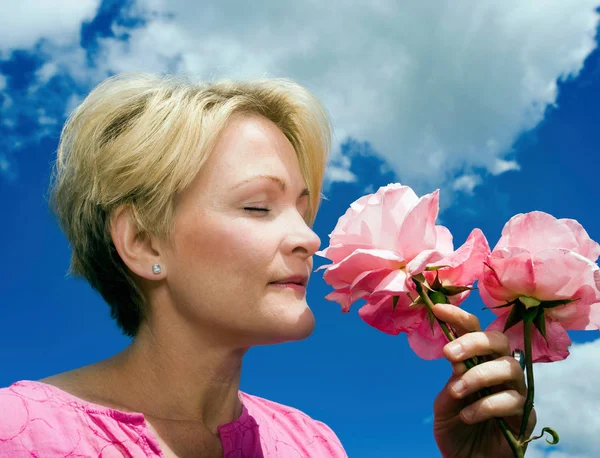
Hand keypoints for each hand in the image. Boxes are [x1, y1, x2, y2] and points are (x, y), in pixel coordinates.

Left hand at [432, 303, 535, 457]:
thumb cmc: (455, 428)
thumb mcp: (444, 403)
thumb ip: (451, 382)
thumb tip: (458, 362)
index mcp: (477, 362)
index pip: (474, 330)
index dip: (459, 317)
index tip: (437, 308)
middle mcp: (499, 370)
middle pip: (498, 340)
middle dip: (474, 342)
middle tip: (449, 354)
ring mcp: (515, 390)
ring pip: (509, 367)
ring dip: (478, 376)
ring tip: (457, 392)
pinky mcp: (526, 414)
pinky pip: (513, 400)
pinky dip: (487, 405)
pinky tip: (469, 416)